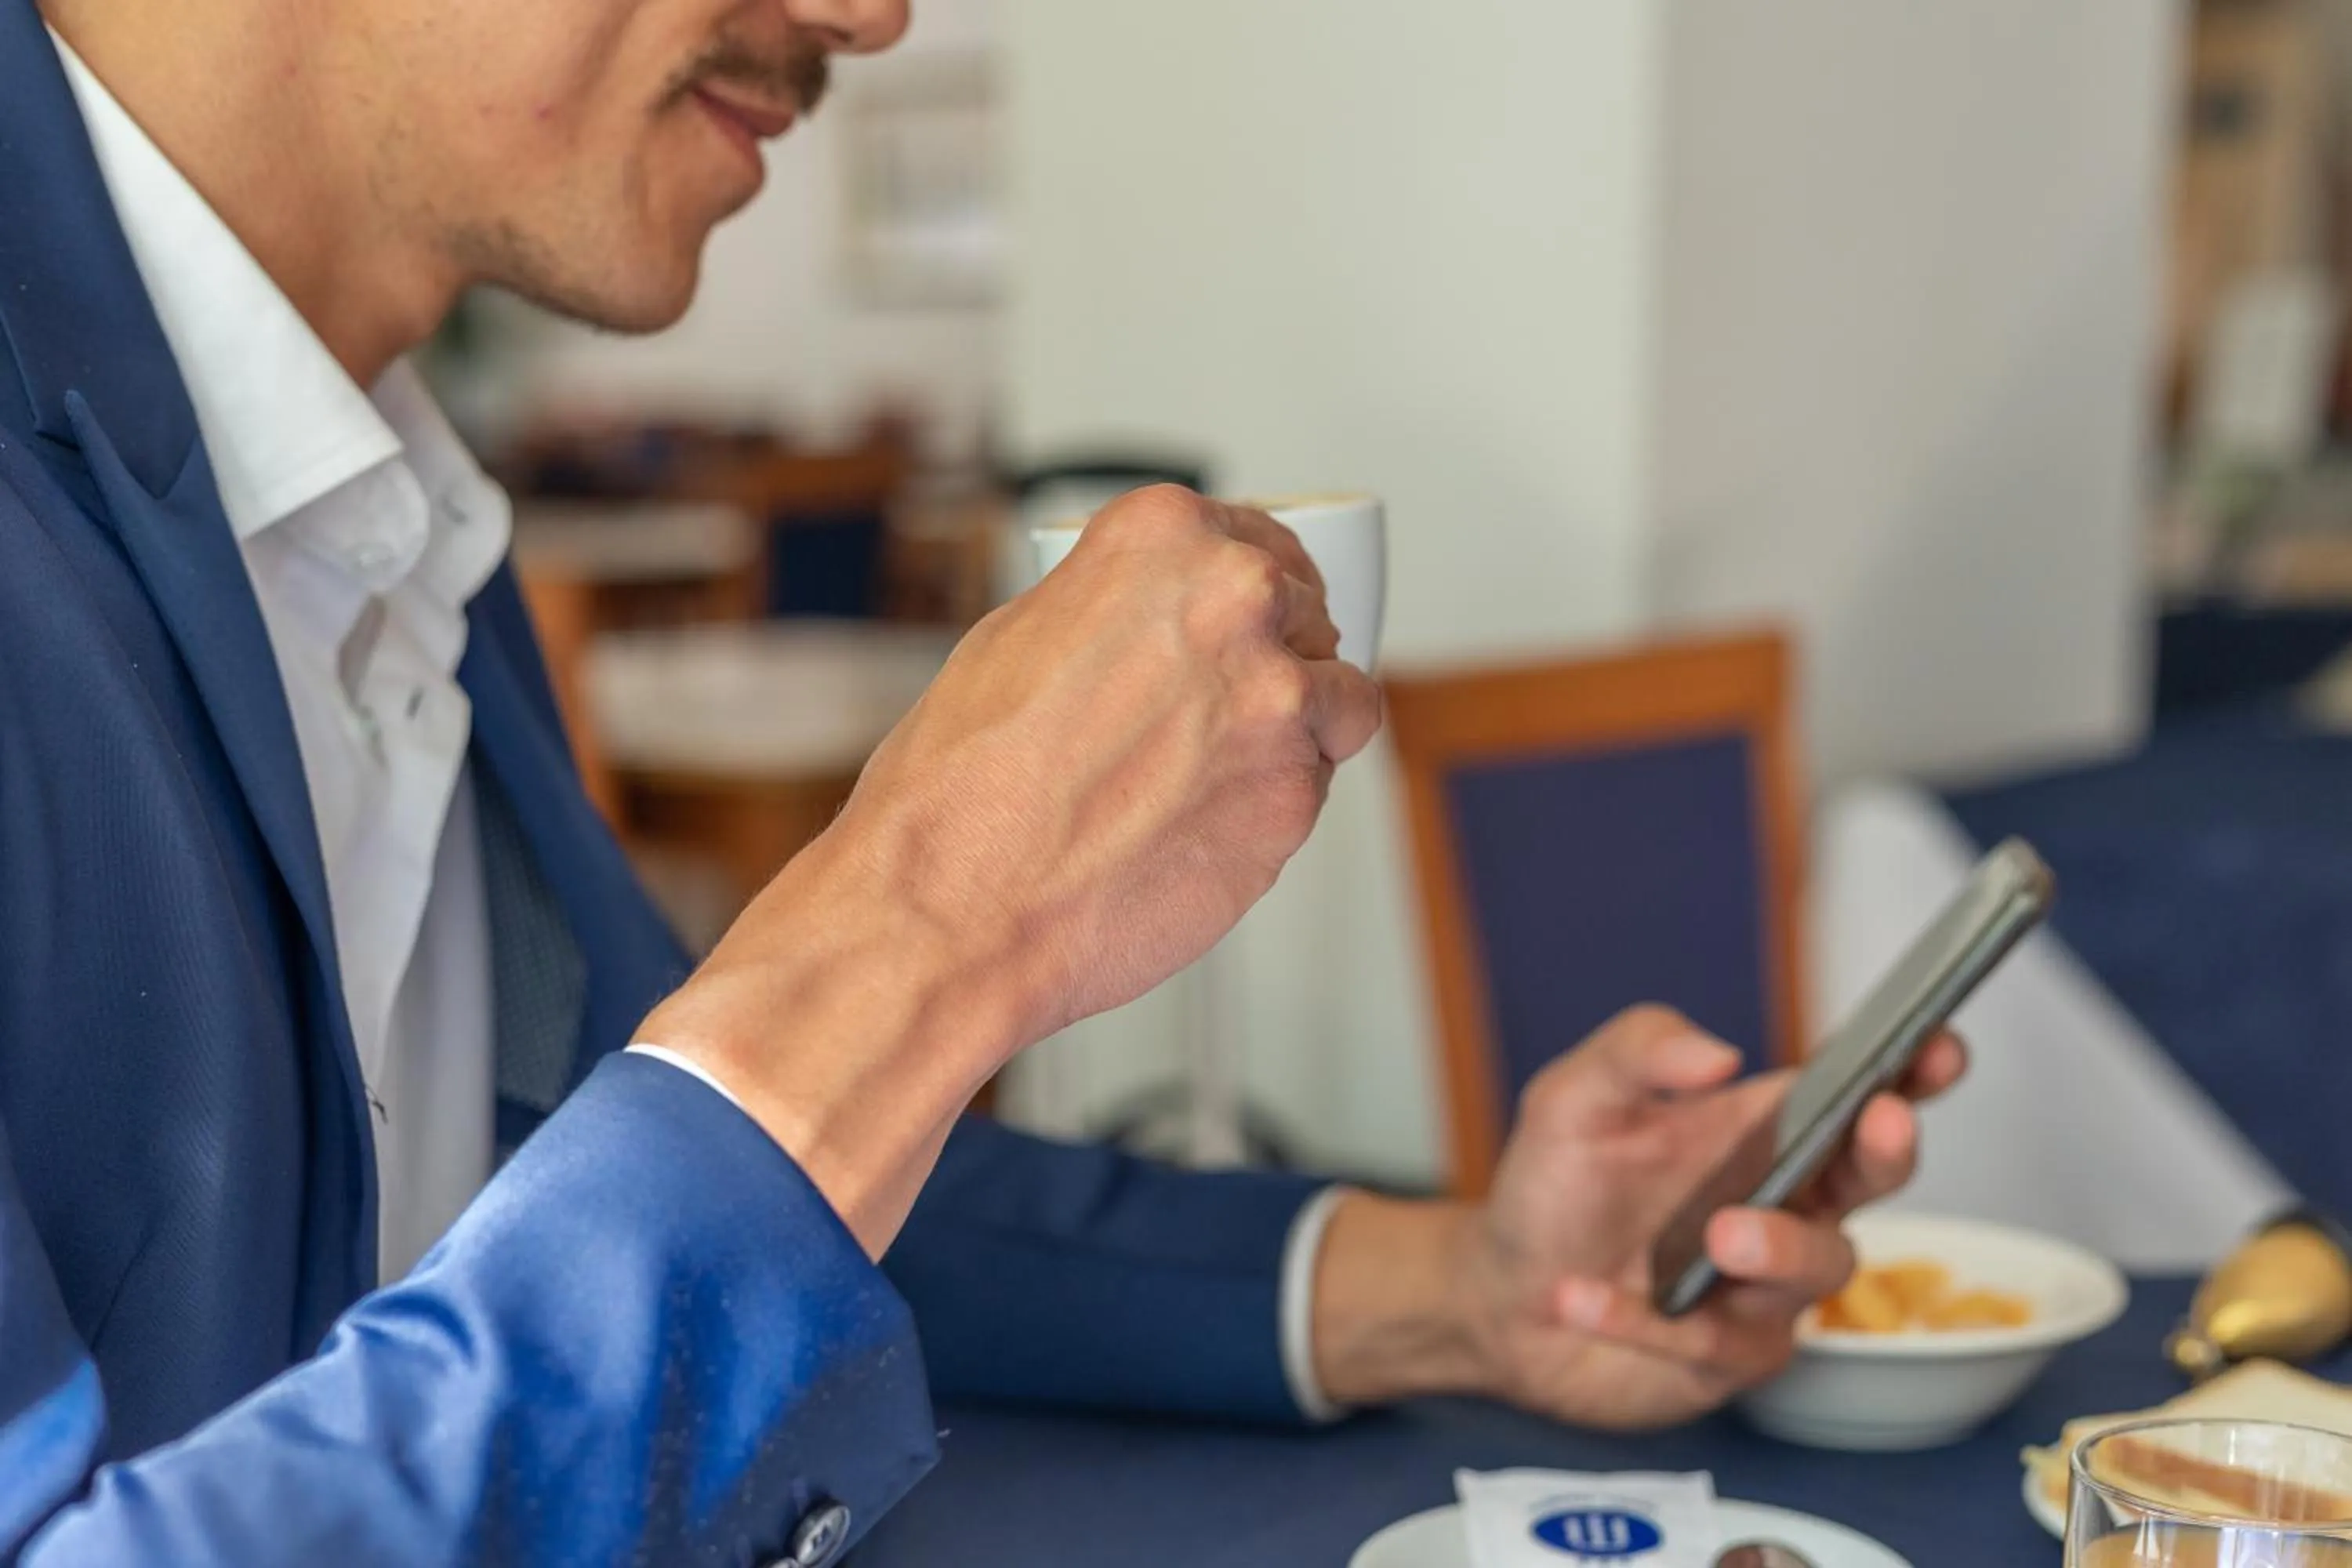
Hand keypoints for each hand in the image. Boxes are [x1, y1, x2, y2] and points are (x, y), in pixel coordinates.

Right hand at [837, 484, 1384, 1038]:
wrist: (954, 901)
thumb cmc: (961, 785)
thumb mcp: (1021, 635)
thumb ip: (1120, 613)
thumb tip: (1161, 630)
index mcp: (1164, 539)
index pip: (1263, 542)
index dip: (1258, 594)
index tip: (1253, 619)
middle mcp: (1236, 600)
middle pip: (1310, 616)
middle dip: (1280, 660)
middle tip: (1220, 714)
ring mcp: (1278, 698)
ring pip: (1343, 699)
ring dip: (1301, 732)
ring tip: (1220, 775)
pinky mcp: (1296, 794)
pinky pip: (1319, 786)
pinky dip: (1276, 805)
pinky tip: (1203, 826)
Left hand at [1310, 1006, 1965, 1428]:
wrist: (1500, 1296)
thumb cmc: (1553, 1189)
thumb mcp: (1573, 1098)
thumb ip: (1637, 1051)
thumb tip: (1718, 1051)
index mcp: (1758, 1131)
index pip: (1852, 1094)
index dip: (1911, 1072)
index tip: (1941, 1047)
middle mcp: (1781, 1204)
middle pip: (1870, 1178)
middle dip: (1887, 1151)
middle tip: (1880, 1125)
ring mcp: (1765, 1285)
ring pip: (1819, 1267)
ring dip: (1778, 1246)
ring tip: (1718, 1235)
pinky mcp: (1731, 1355)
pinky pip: (1719, 1341)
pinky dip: (1648, 1322)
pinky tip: (1581, 1300)